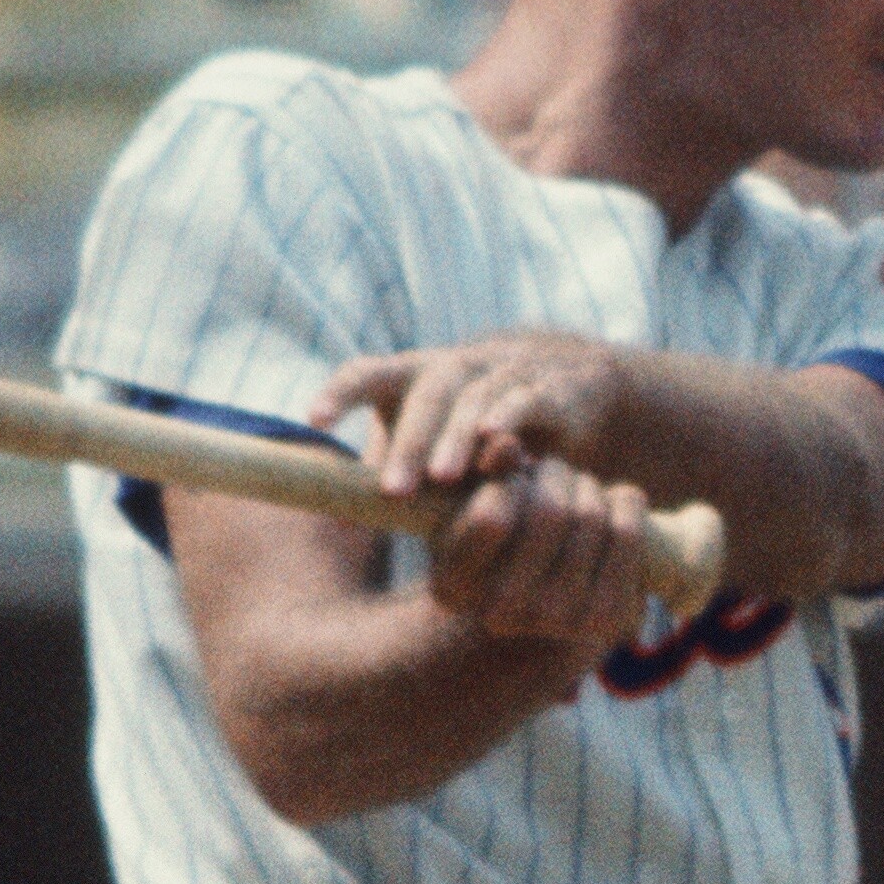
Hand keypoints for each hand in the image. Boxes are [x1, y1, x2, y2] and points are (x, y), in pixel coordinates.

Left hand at [326, 332, 638, 503]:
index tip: (314, 420)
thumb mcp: (434, 443)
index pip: (368, 372)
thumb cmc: (481, 427)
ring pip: (474, 397)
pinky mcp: (550, 389)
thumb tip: (339, 518)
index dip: (340, 392)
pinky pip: (526, 399)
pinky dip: (510, 417)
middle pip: (426, 393)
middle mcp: (457, 366)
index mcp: (416, 375)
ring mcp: (505, 372)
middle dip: (409, 442)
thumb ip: (394, 465)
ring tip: (441, 478)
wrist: (570, 389)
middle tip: (393, 491)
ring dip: (455, 437)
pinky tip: (495, 442)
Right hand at [410, 456, 667, 644]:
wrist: (574, 567)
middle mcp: (499, 616)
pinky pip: (628, 532)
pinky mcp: (607, 621)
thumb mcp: (490, 488)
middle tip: (558, 472)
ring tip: (581, 489)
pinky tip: (615, 506)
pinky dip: (626, 502)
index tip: (518, 477)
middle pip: (548, 511)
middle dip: (557, 474)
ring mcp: (556, 624)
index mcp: (451, 585)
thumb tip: (503, 443)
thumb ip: (491, 465)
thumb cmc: (516, 515)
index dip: (512, 481)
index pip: (490, 517)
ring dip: (590, 486)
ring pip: (590, 515)